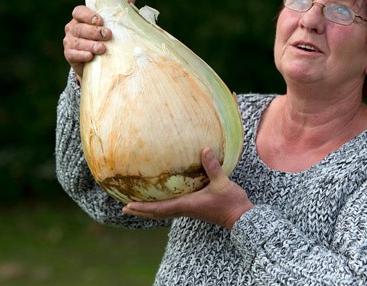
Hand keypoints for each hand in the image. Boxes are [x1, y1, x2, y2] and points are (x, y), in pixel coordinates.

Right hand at [63, 0, 135, 79]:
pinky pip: (73, 54)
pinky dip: (82, 55)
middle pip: (80, 28)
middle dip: (94, 31)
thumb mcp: (113, 24)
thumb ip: (119, 10)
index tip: (100, 20)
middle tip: (108, 35)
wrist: (98, 61)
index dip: (88, 15)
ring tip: (103, 48)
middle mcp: (73, 28)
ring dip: (90, 45)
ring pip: (77, 42)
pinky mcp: (69, 55)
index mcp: (81, 17)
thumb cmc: (106, 37)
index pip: (79, 11)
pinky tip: (90, 56)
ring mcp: (69, 41)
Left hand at [122, 147, 253, 228]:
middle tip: (125, 208)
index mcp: (187, 205)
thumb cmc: (230, 201)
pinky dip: (161, 207)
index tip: (128, 205)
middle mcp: (185, 210)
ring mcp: (189, 211)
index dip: (143, 207)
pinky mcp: (194, 209)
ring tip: (137, 206)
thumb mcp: (221, 182)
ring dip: (149, 210)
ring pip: (164, 213)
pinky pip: (173, 209)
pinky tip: (162, 200)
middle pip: (157, 213)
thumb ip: (212, 167)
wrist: (241, 217)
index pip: (160, 208)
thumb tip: (204, 149)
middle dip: (141, 211)